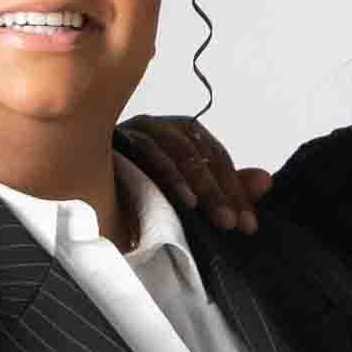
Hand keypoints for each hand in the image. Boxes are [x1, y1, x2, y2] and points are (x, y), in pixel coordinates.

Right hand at [117, 114, 270, 233]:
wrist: (85, 196)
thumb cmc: (136, 193)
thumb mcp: (186, 195)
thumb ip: (225, 188)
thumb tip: (267, 180)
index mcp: (183, 135)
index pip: (218, 159)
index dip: (237, 192)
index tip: (249, 225)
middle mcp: (162, 126)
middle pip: (202, 154)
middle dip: (222, 193)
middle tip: (234, 225)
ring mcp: (138, 128)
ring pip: (179, 151)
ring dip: (200, 186)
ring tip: (215, 217)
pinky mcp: (116, 137)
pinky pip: (149, 152)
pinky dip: (170, 176)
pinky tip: (184, 201)